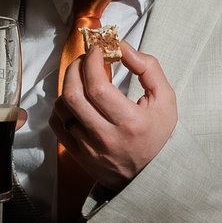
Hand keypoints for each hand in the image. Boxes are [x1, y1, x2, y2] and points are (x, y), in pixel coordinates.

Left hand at [60, 40, 177, 189]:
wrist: (148, 175)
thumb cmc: (156, 133)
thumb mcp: (165, 100)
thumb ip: (148, 69)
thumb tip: (122, 47)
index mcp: (130, 122)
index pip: (98, 87)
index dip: (91, 62)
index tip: (96, 50)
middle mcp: (106, 136)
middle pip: (74, 95)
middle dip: (75, 68)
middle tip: (85, 59)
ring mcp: (88, 147)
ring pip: (62, 108)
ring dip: (67, 85)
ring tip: (80, 77)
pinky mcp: (77, 154)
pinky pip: (56, 124)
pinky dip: (60, 106)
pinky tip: (74, 99)